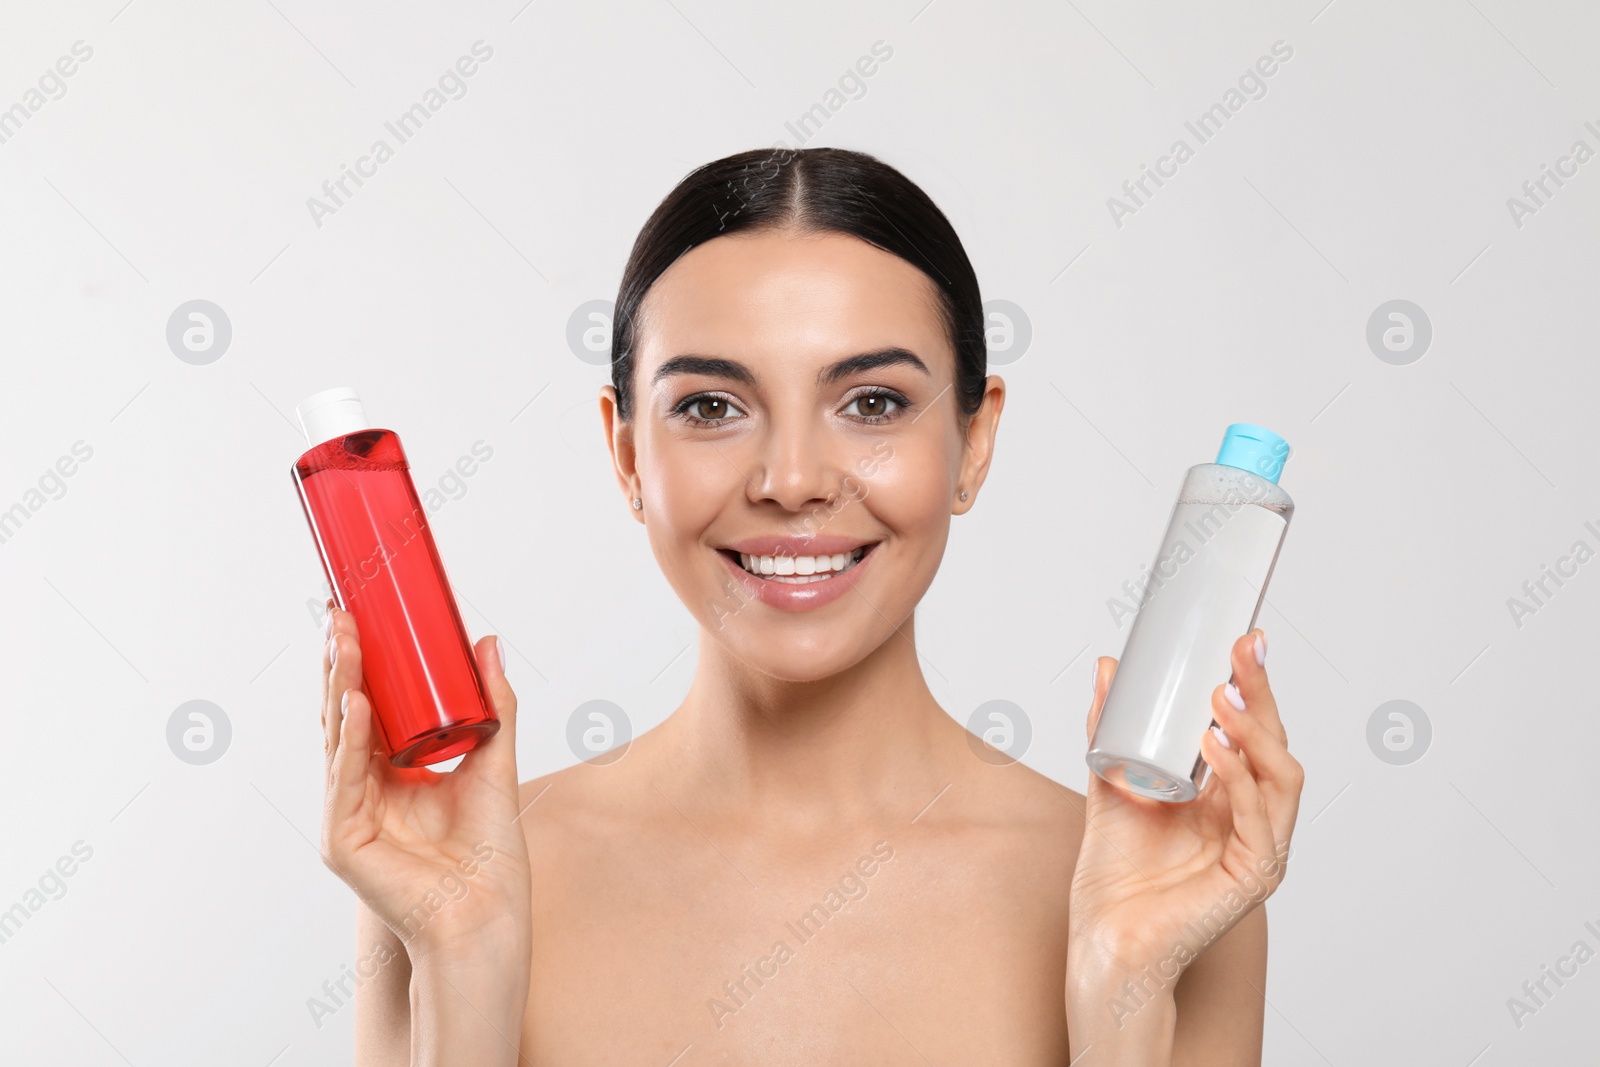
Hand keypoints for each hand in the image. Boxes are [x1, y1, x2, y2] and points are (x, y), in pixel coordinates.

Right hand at [319, 604, 532, 965]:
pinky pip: (344, 778)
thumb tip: (488, 643)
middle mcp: (362, 790)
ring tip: (346, 640)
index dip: (359, 663)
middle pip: (343, 715)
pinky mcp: (343, 840)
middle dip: (341, 663)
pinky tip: (358, 702)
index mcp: (389, 774)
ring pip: (336, 737)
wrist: (488, 913)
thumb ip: (494, 706)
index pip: (365, 707)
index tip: (359, 614)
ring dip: (340, 686)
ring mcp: (348, 814)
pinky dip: (351, 737)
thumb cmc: (490, 854)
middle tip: (342, 613)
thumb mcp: (495, 761)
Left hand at [1069, 628, 1303, 980]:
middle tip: (1241, 651)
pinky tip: (1214, 748)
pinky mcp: (1252, 877)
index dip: (1253, 686)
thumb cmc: (1116, 872)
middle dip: (1261, 693)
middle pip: (1275, 744)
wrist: (1104, 935)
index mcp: (1230, 796)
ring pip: (1282, 777)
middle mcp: (1254, 819)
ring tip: (1220, 697)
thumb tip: (1108, 665)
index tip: (1241, 640)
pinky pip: (1260, 821)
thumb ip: (1110, 726)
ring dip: (1254, 732)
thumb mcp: (1111, 779)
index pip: (1254, 731)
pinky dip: (1240, 779)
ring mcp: (1260, 848)